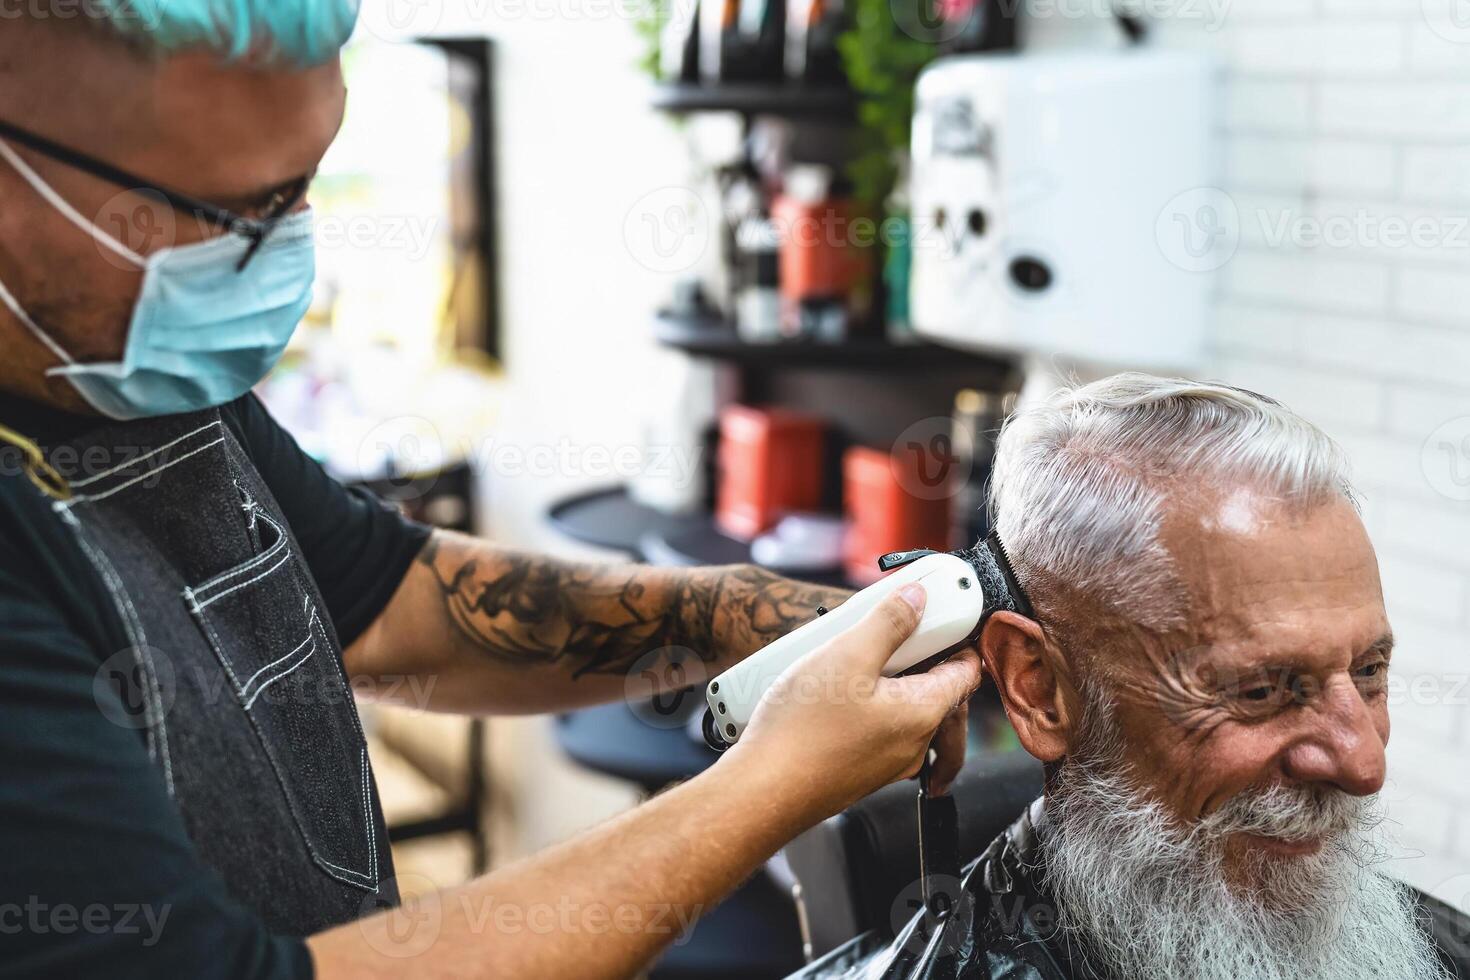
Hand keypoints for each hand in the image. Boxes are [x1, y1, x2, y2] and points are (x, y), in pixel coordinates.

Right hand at [721, 583, 983, 827]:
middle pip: (937, 690)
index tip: (944, 616)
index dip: (959, 638)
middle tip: (890, 631)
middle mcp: (913, 744)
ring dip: (890, 682)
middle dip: (919, 657)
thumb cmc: (802, 730)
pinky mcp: (861, 771)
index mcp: (923, 713)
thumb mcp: (847, 656)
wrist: (762, 791)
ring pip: (906, 711)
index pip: (966, 672)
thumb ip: (888, 623)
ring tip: (853, 660)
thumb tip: (918, 598)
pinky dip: (870, 706)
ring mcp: (888, 763)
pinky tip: (832, 694)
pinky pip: (880, 730)